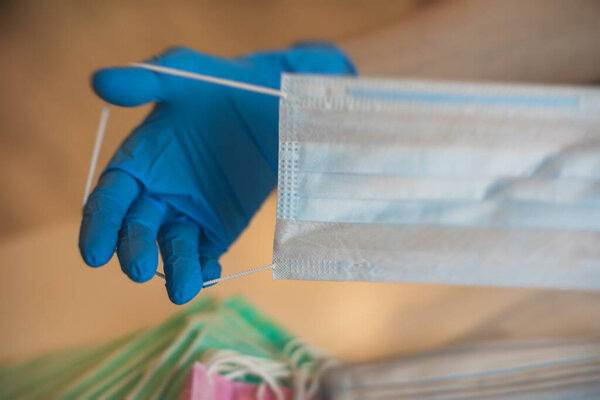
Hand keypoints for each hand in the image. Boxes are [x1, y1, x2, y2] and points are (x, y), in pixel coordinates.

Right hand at [79, 44, 354, 303]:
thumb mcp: (184, 74)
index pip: (108, 199)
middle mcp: (156, 195)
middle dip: (134, 250)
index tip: (93, 253)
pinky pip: (207, 252)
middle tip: (139, 268)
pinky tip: (209, 274)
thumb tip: (99, 81)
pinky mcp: (218, 227)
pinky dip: (205, 266)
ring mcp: (188, 214)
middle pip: (136, 230)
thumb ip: (145, 80)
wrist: (272, 106)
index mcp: (137, 163)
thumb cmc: (221, 86)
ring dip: (175, 268)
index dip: (99, 225)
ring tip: (182, 290)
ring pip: (173, 247)